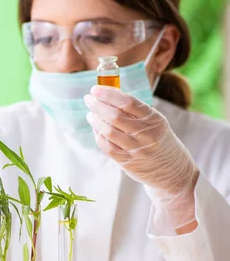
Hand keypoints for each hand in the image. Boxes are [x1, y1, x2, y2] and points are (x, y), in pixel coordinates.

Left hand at [84, 86, 198, 231]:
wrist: (172, 171)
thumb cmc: (160, 140)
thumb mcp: (156, 122)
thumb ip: (135, 111)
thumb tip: (108, 96)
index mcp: (154, 119)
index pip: (128, 102)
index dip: (109, 94)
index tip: (95, 89)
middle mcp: (146, 134)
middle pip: (115, 116)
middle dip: (97, 105)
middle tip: (88, 99)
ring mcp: (136, 149)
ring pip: (108, 132)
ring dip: (95, 121)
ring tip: (90, 114)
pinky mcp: (127, 162)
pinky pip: (107, 147)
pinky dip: (98, 136)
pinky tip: (96, 130)